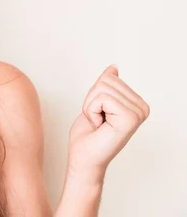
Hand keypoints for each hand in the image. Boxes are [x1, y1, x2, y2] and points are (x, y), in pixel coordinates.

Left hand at [67, 64, 149, 179]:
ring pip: (102, 88)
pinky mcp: (130, 118)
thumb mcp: (96, 102)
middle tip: (97, 120)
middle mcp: (142, 108)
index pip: (109, 77)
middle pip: (105, 81)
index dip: (94, 95)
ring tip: (98, 123)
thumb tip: (114, 68)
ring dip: (91, 106)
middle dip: (92, 99)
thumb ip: (107, 86)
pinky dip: (92, 110)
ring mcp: (138, 113)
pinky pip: (101, 98)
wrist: (84, 158)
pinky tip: (99, 126)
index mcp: (136, 103)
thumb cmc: (88, 135)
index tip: (99, 114)